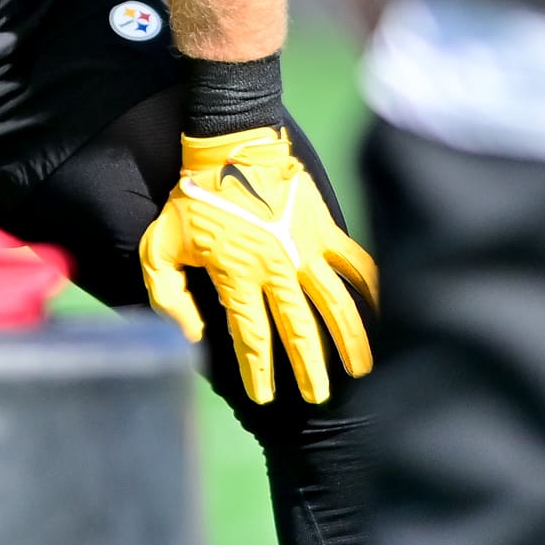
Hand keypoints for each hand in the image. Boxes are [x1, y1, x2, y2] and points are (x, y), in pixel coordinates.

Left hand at [139, 128, 379, 404]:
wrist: (227, 147)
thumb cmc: (191, 199)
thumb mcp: (160, 246)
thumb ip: (168, 296)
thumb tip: (192, 335)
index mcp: (237, 275)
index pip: (251, 336)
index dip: (258, 371)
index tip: (263, 397)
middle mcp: (276, 268)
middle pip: (299, 330)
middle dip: (309, 369)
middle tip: (317, 397)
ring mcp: (304, 248)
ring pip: (335, 304)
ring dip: (350, 340)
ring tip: (362, 371)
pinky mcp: (323, 228)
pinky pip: (354, 262)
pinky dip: (371, 287)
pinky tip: (384, 311)